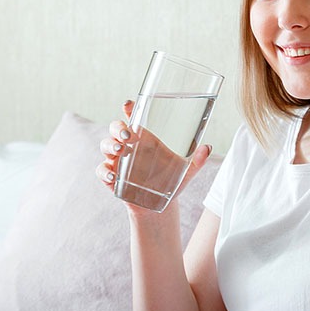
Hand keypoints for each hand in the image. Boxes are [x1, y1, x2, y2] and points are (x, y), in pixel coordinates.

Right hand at [96, 100, 212, 212]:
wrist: (159, 205)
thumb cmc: (171, 180)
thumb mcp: (186, 170)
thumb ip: (197, 160)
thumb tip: (208, 148)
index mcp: (146, 138)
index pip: (135, 117)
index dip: (130, 108)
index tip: (129, 104)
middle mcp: (129, 145)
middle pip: (116, 128)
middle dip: (118, 128)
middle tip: (128, 135)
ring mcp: (118, 160)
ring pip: (105, 145)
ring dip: (110, 146)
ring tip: (120, 151)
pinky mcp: (112, 177)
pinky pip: (101, 170)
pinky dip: (104, 171)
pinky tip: (112, 176)